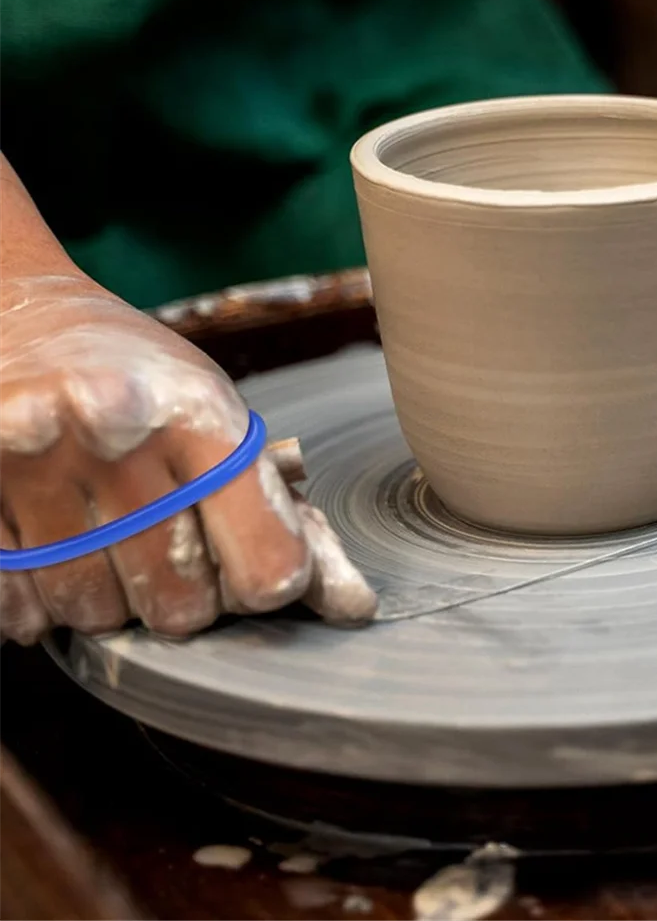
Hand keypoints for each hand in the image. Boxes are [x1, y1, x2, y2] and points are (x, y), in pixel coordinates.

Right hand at [0, 275, 375, 644]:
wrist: (17, 313)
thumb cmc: (140, 379)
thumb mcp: (222, 419)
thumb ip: (279, 513)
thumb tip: (353, 608)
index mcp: (200, 415)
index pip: (267, 568)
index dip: (267, 583)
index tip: (256, 566)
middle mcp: (117, 435)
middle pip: (180, 606)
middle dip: (182, 594)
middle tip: (165, 540)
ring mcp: (33, 462)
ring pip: (94, 613)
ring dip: (105, 595)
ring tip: (102, 532)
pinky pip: (15, 608)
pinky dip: (34, 600)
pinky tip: (46, 547)